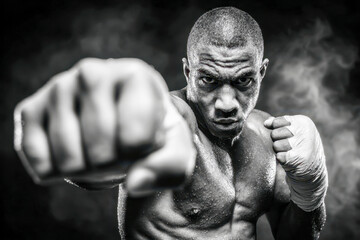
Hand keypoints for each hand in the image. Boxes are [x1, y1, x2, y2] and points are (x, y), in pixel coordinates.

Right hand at [14, 58, 194, 195]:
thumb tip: (136, 183)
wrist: (118, 122)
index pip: (136, 140)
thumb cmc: (149, 133)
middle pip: (102, 153)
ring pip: (70, 161)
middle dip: (114, 165)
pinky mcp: (30, 109)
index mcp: (135, 75)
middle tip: (119, 149)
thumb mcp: (174, 150)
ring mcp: (59, 88)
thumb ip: (169, 167)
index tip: (145, 142)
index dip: (142, 155)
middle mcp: (93, 73)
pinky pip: (40, 163)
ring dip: (87, 170)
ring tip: (98, 148)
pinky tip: (73, 150)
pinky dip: (58, 172)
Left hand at [264, 115, 327, 211]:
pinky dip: (281, 159)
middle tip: (287, 147)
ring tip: (290, 153)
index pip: (277, 122)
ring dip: (280, 151)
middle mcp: (305, 132)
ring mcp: (303, 145)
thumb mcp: (293, 132)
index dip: (275, 130)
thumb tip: (266, 123)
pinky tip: (290, 161)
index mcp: (304, 122)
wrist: (313, 171)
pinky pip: (279, 156)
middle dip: (277, 141)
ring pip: (276, 145)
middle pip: (275, 133)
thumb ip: (278, 124)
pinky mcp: (298, 158)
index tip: (284, 136)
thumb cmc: (299, 148)